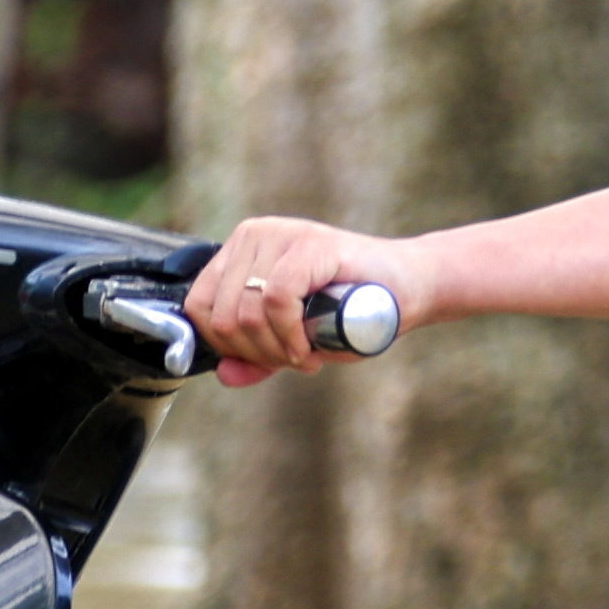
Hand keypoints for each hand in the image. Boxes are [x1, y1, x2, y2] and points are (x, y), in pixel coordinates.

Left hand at [184, 216, 427, 381]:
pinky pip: (276, 300)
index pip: (199, 306)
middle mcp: (255, 235)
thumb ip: (258, 355)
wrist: (410, 288)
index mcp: (241, 251)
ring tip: (305, 356)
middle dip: (257, 353)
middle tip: (294, 360)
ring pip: (245, 310)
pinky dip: (290, 336)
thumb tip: (224, 374)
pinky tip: (309, 349)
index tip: (266, 359)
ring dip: (276, 350)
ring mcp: (282, 235)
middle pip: (221, 315)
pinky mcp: (309, 244)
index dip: (227, 346)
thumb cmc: (354, 312)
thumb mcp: (294, 340)